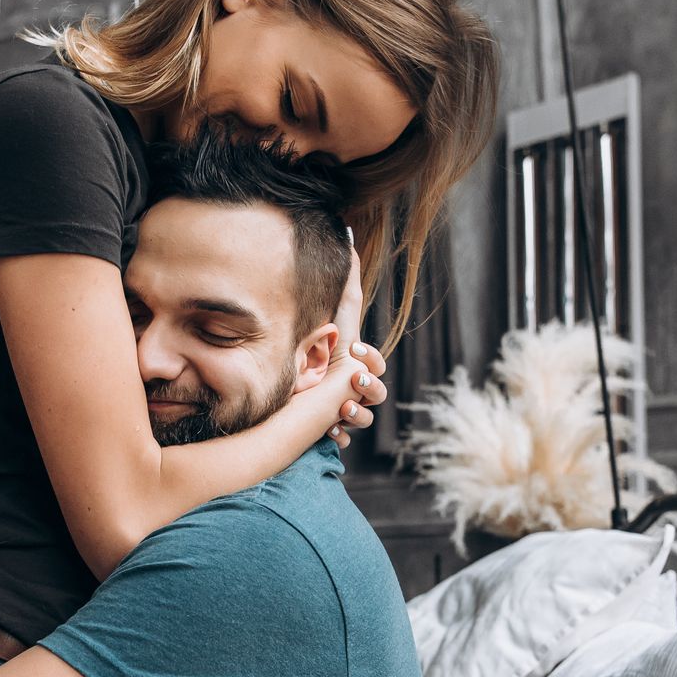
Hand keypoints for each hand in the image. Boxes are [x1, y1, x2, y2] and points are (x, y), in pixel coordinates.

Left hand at [324, 248, 385, 448]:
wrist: (298, 385)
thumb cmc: (321, 349)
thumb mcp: (331, 319)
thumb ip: (344, 285)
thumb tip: (349, 238)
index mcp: (361, 365)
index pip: (375, 363)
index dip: (370, 357)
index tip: (354, 349)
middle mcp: (359, 390)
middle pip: (378, 393)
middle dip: (369, 387)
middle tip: (352, 379)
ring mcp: (349, 410)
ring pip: (366, 419)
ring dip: (357, 414)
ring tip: (342, 408)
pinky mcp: (335, 428)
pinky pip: (345, 439)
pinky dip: (341, 437)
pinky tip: (332, 433)